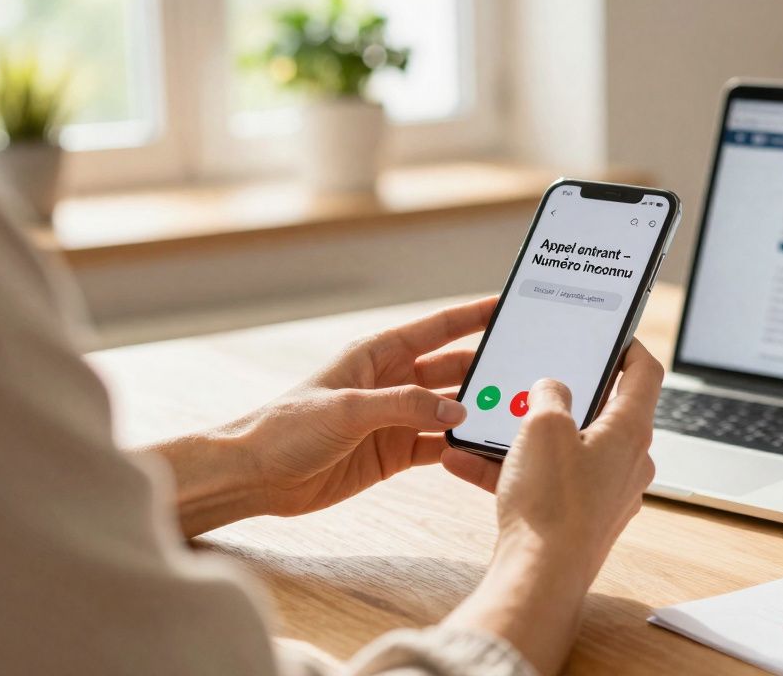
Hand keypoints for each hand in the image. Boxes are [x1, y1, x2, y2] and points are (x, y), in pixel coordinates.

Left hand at [238, 296, 496, 517]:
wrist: (256, 476)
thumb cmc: (287, 428)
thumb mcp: (348, 409)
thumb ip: (405, 406)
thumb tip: (458, 411)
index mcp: (378, 354)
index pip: (438, 328)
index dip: (474, 315)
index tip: (508, 306)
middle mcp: (393, 382)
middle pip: (453, 369)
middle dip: (487, 368)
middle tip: (526, 370)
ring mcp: (396, 418)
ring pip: (451, 408)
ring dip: (479, 410)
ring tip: (515, 412)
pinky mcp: (395, 452)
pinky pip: (439, 444)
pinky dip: (461, 446)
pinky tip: (485, 447)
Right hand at [442, 341, 663, 674]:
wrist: (540, 578)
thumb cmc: (551, 502)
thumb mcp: (542, 426)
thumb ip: (549, 394)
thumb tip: (552, 389)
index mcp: (631, 430)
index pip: (645, 372)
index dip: (628, 345)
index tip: (609, 333)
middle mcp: (628, 462)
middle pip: (604, 411)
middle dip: (564, 394)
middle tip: (537, 377)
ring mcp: (606, 493)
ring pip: (567, 448)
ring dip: (525, 434)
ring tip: (486, 423)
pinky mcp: (580, 519)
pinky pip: (547, 481)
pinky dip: (513, 469)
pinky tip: (465, 462)